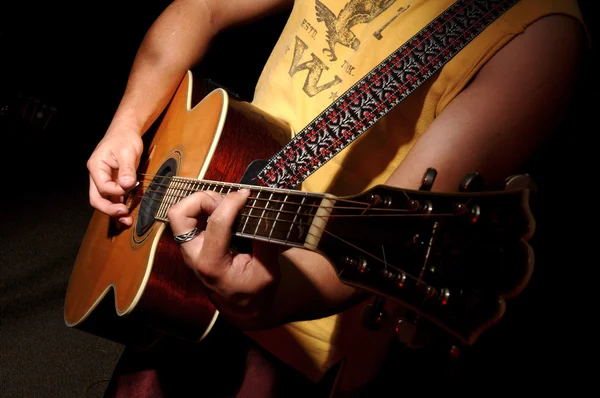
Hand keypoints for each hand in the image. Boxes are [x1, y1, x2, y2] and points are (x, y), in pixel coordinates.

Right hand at [87, 127, 143, 226]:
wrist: (126, 132)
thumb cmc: (124, 138)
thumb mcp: (127, 152)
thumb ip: (126, 169)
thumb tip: (126, 185)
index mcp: (96, 167)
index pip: (103, 187)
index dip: (116, 191)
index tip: (129, 187)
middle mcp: (97, 176)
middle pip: (97, 199)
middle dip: (110, 210)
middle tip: (124, 216)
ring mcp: (105, 180)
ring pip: (105, 201)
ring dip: (115, 212)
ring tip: (127, 221)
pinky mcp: (113, 183)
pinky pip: (114, 198)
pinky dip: (119, 206)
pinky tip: (126, 215)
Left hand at [167, 189, 280, 328]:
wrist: (241, 308)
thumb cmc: (255, 291)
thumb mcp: (268, 270)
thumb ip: (265, 242)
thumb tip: (263, 212)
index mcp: (212, 264)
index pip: (217, 223)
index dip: (232, 202)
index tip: (246, 195)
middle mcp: (193, 255)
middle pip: (180, 214)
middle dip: (203, 199)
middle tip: (226, 203)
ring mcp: (189, 250)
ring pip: (180, 213)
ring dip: (201, 202)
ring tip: (225, 206)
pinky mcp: (191, 244)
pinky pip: (187, 218)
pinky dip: (203, 207)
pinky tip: (222, 211)